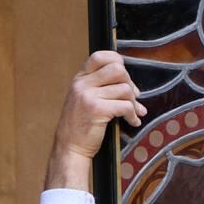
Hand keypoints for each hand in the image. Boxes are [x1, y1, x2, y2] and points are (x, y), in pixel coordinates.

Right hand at [45, 50, 145, 189]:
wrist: (70, 147)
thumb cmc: (80, 126)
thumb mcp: (84, 100)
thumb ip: (101, 88)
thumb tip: (132, 85)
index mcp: (80, 79)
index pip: (100, 56)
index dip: (117, 62)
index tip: (124, 77)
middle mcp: (82, 84)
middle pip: (117, 69)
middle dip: (130, 83)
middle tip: (133, 97)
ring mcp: (88, 96)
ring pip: (125, 88)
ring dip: (134, 102)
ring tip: (133, 113)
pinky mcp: (97, 110)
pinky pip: (125, 106)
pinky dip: (133, 115)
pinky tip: (133, 122)